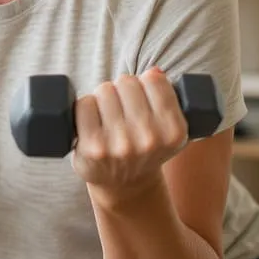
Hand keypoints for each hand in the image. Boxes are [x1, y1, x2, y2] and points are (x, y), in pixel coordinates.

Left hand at [71, 68, 187, 206]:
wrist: (124, 186)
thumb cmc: (143, 147)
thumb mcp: (167, 127)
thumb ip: (165, 97)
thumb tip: (154, 72)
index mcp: (174, 131)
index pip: (154, 79)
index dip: (145, 83)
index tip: (142, 97)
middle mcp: (149, 139)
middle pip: (126, 82)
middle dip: (122, 90)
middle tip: (123, 109)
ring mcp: (120, 144)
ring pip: (104, 89)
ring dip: (103, 98)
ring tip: (108, 117)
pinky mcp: (92, 148)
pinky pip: (84, 103)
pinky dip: (84, 108)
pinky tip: (92, 122)